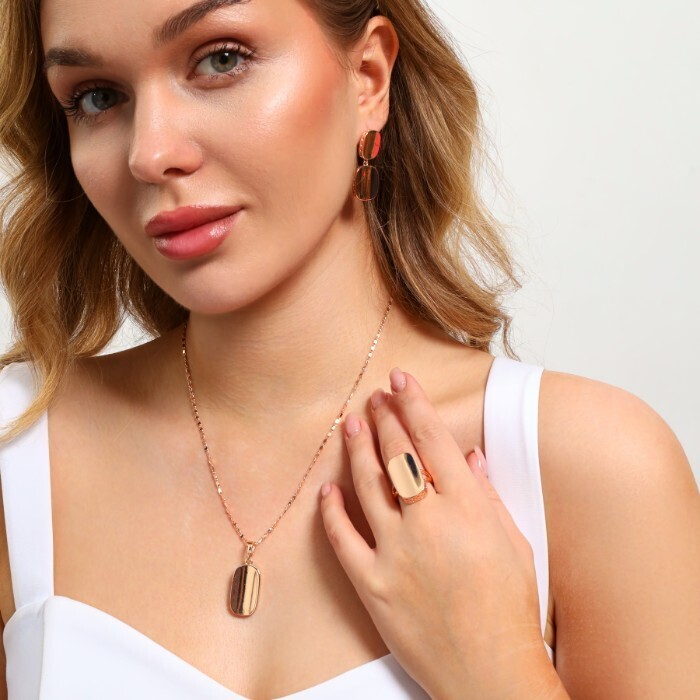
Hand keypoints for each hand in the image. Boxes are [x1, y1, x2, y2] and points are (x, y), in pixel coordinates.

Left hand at [319, 368, 554, 698]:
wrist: (490, 673)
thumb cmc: (510, 610)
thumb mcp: (513, 544)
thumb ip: (487, 495)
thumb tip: (469, 456)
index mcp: (468, 509)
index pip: (433, 440)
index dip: (414, 404)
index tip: (400, 380)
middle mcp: (429, 523)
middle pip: (397, 455)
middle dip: (384, 418)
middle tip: (374, 396)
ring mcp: (396, 554)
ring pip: (368, 486)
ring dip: (356, 450)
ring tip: (350, 424)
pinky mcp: (372, 585)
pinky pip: (342, 538)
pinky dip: (331, 511)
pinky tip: (328, 489)